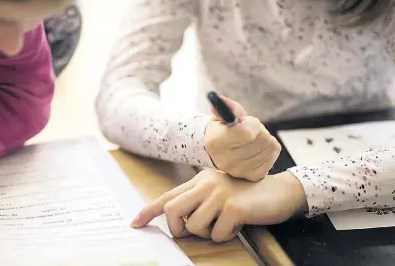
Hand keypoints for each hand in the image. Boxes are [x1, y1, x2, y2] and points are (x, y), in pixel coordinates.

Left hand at [131, 169, 307, 241]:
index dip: (149, 211)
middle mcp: (205, 184)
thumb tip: (179, 226)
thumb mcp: (218, 193)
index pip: (168, 196)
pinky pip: (216, 234)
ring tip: (226, 223)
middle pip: (173, 210)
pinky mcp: (233, 207)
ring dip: (208, 233)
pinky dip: (226, 236)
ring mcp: (219, 194)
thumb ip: (198, 203)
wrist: (280, 191)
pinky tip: (239, 224)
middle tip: (193, 231)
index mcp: (199, 180)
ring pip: (194, 226)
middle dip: (178, 228)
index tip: (135, 222)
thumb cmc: (247, 196)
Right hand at [204, 96, 280, 180]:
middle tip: (249, 130)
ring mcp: (240, 171)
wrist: (217, 153)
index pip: (246, 133)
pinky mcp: (253, 176)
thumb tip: (222, 100)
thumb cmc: (222, 130)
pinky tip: (257, 149)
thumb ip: (227, 108)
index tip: (246, 122)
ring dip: (265, 139)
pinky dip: (269, 150)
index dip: (251, 123)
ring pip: (270, 147)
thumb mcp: (221, 117)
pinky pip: (273, 156)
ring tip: (253, 139)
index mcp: (215, 142)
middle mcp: (226, 160)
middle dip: (259, 129)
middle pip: (262, 139)